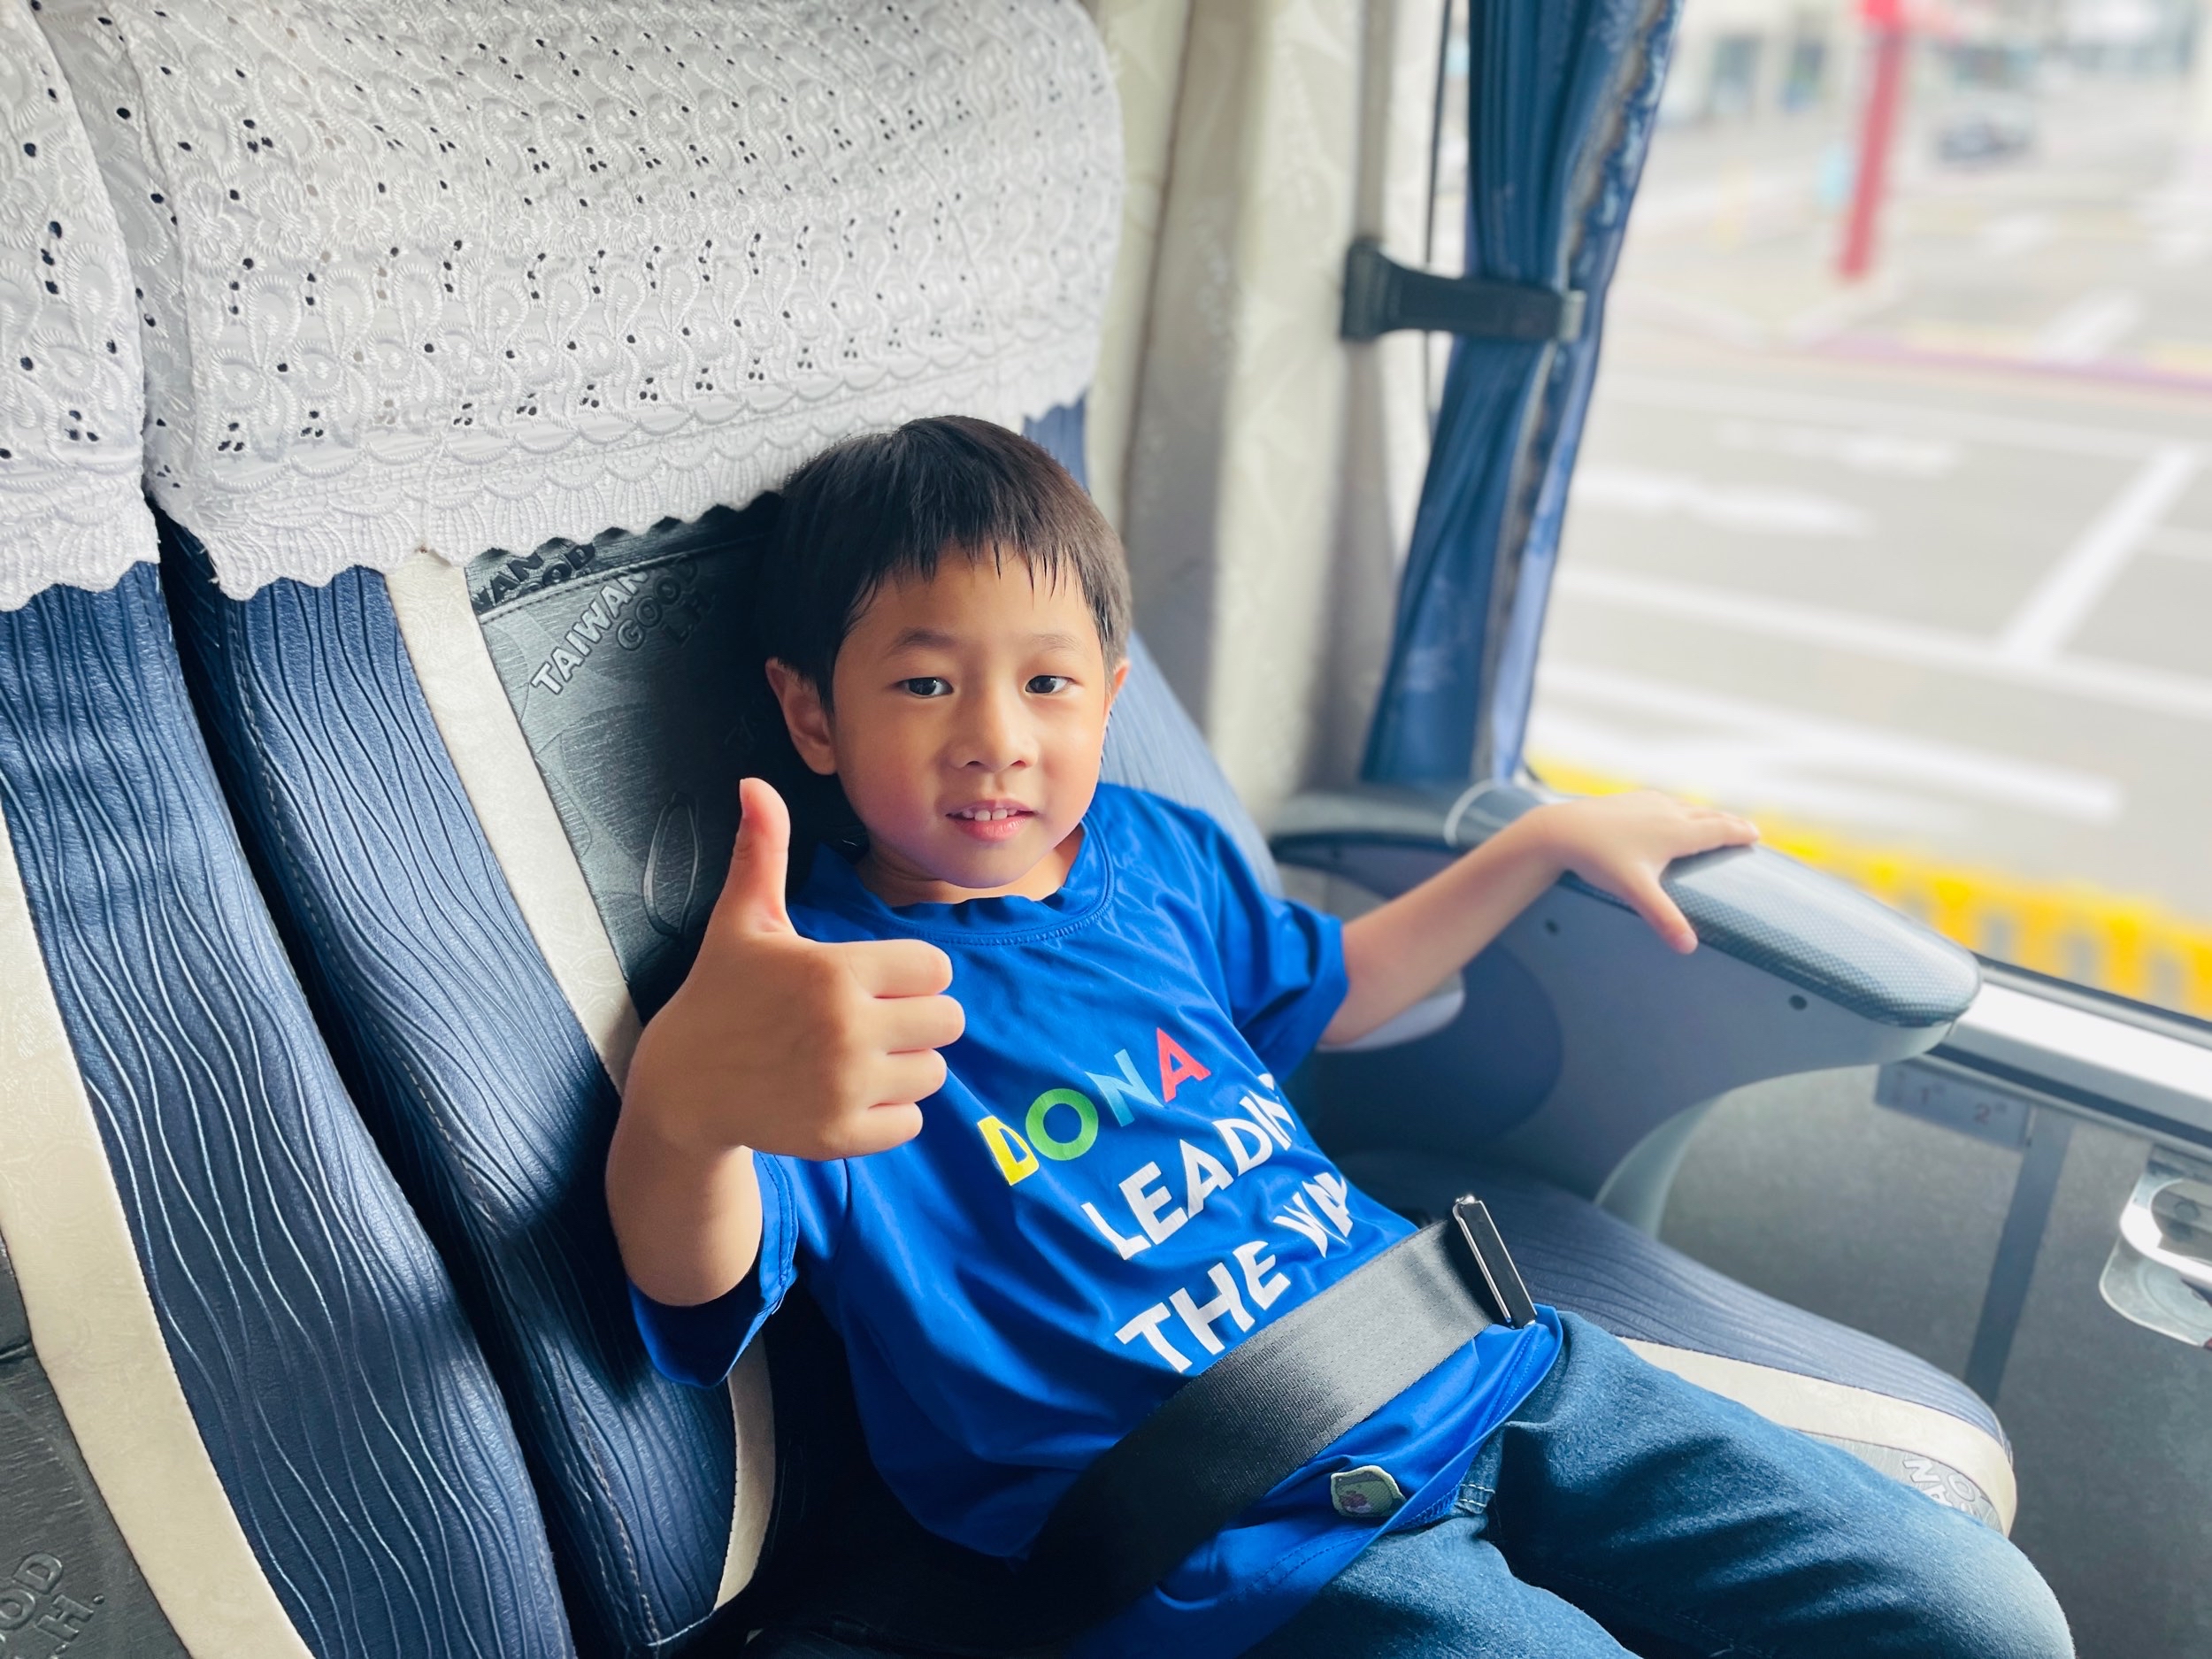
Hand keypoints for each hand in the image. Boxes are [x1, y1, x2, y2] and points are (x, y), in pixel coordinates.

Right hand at [622, 777, 964, 1160]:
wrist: (682, 1086)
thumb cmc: (720, 993)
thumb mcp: (742, 921)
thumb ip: (762, 851)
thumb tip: (754, 784)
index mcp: (835, 971)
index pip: (936, 968)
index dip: (912, 973)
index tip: (876, 979)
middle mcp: (848, 1031)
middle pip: (947, 1021)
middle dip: (918, 1018)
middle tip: (873, 1020)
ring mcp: (846, 1088)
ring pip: (933, 1073)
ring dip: (906, 1066)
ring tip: (860, 1057)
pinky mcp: (841, 1136)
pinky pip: (911, 1123)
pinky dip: (891, 1113)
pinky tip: (851, 1094)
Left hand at [1519, 791, 1757, 953]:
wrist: (1561, 831)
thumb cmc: (1600, 860)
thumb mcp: (1635, 891)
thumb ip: (1664, 918)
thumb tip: (1688, 948)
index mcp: (1677, 831)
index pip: (1719, 829)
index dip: (1739, 832)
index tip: (1756, 834)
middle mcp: (1667, 811)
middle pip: (1707, 815)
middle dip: (1728, 822)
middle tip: (1746, 828)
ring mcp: (1647, 802)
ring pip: (1686, 806)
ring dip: (1705, 813)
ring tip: (1714, 820)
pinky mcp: (1629, 799)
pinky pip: (1663, 802)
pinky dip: (1679, 808)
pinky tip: (1670, 809)